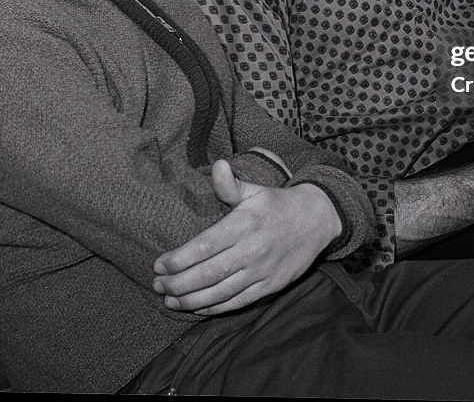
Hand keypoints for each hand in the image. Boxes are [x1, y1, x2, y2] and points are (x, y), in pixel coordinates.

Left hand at [152, 159, 340, 315]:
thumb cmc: (277, 204)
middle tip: (157, 285)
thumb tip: (217, 165)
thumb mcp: (254, 190)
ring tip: (169, 300)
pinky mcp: (269, 286)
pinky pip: (237, 302)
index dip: (179, 259)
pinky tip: (197, 308)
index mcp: (244, 224)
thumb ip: (230, 185)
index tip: (159, 264)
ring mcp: (261, 271)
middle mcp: (251, 250)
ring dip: (191, 300)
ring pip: (220, 292)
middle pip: (208, 273)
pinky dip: (215, 308)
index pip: (205, 246)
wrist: (316, 221)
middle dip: (178, 283)